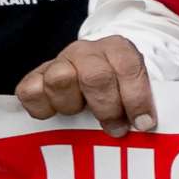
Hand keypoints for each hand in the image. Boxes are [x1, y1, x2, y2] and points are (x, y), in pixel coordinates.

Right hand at [17, 37, 157, 136]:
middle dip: (108, 108)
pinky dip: (42, 107)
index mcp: (118, 49)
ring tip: (81, 115)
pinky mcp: (35, 77)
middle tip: (116, 130)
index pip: (129, 68)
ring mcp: (59, 62)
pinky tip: (56, 114)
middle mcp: (86, 51)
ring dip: (73, 105)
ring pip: (61, 80)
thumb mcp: (137, 86)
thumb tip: (148, 126)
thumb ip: (142, 100)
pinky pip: (30, 91)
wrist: (93, 73)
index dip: (137, 98)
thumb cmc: (119, 88)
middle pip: (95, 76)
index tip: (144, 123)